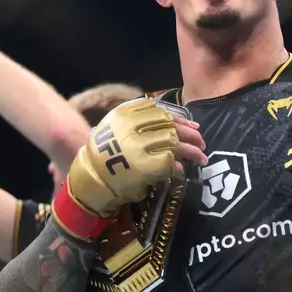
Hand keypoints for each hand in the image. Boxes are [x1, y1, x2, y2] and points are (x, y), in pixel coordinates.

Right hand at [65, 98, 209, 216]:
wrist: (90, 180)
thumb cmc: (105, 157)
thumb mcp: (116, 130)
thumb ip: (138, 123)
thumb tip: (175, 125)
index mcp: (124, 114)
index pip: (160, 111)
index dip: (180, 119)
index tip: (194, 125)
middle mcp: (131, 126)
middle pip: (170, 126)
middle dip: (190, 135)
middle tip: (202, 142)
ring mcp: (137, 146)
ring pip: (174, 143)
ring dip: (192, 151)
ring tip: (202, 158)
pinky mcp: (143, 166)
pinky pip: (169, 163)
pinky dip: (178, 167)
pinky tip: (182, 171)